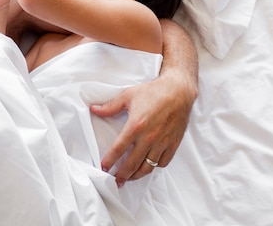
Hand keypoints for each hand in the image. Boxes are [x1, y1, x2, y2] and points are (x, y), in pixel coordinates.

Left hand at [90, 72, 194, 186]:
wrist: (178, 91)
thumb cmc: (153, 92)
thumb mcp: (127, 96)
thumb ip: (110, 106)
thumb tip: (94, 109)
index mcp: (135, 126)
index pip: (118, 149)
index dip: (109, 161)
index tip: (103, 167)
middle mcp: (148, 138)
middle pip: (132, 163)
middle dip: (122, 175)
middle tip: (115, 181)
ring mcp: (162, 143)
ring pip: (147, 167)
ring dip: (137, 175)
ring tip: (129, 178)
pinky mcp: (173, 144)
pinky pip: (163, 162)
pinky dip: (154, 167)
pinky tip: (148, 166)